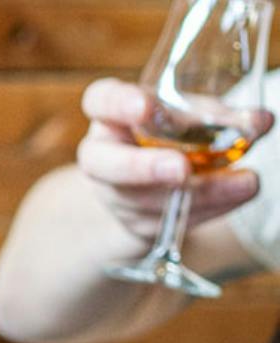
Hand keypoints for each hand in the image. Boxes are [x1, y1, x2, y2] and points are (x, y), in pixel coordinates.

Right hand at [76, 77, 269, 241]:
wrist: (156, 181)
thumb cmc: (171, 133)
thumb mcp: (193, 114)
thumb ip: (222, 116)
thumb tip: (259, 121)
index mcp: (112, 113)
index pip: (101, 101)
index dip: (118, 104)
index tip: (144, 107)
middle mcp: (102, 154)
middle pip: (104, 164)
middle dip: (144, 168)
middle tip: (180, 169)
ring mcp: (114, 193)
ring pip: (144, 199)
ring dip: (197, 193)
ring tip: (244, 184)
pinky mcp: (135, 222)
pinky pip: (168, 221)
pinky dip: (209, 208)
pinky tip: (237, 196)